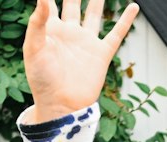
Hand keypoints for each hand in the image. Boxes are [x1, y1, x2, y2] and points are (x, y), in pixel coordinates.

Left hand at [24, 0, 137, 121]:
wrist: (61, 106)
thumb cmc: (42, 80)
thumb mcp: (33, 48)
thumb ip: (37, 22)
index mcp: (51, 30)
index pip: (49, 3)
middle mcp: (69, 32)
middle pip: (73, 3)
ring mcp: (86, 42)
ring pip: (94, 14)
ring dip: (97, 0)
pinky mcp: (101, 54)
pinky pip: (116, 34)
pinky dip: (126, 20)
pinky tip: (134, 6)